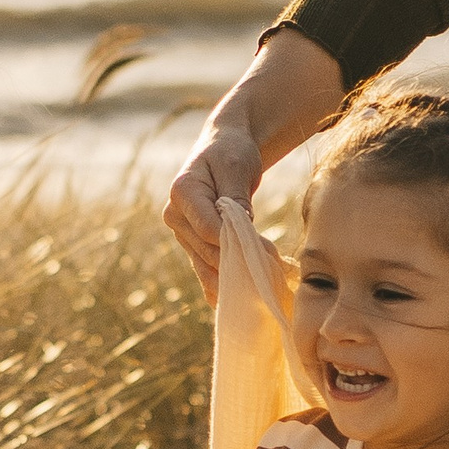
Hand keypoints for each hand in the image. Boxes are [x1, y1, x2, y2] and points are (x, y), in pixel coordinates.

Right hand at [165, 122, 262, 303]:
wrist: (224, 146)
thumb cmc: (232, 151)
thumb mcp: (236, 165)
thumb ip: (235, 195)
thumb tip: (241, 225)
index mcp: (182, 193)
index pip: (208, 228)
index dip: (235, 242)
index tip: (265, 251)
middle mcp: (176, 215)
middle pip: (208, 249)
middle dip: (239, 261)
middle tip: (273, 272)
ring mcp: (183, 231)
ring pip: (206, 262)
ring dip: (233, 276)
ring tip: (261, 288)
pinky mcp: (194, 242)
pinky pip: (204, 266)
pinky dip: (222, 281)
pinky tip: (233, 301)